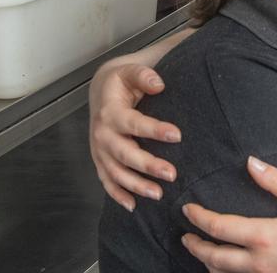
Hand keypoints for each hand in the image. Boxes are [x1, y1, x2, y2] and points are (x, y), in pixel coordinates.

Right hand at [88, 61, 181, 209]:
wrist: (100, 91)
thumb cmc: (121, 82)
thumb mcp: (130, 71)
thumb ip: (144, 75)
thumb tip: (159, 85)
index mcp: (111, 111)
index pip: (133, 123)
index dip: (154, 130)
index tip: (177, 135)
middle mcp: (102, 133)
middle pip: (124, 153)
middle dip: (147, 165)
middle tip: (172, 174)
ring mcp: (99, 150)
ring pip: (116, 172)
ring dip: (135, 185)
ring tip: (158, 194)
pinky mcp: (100, 160)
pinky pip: (107, 181)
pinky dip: (118, 195)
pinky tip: (133, 206)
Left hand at [181, 157, 276, 272]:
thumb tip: (251, 162)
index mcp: (265, 236)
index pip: (219, 228)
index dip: (199, 218)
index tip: (188, 209)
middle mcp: (261, 262)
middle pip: (214, 258)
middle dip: (195, 246)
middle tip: (185, 236)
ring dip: (210, 262)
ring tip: (204, 251)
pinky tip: (231, 266)